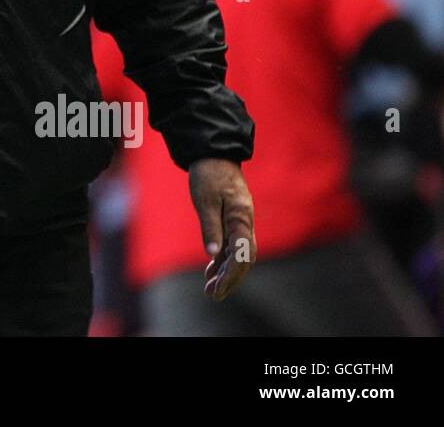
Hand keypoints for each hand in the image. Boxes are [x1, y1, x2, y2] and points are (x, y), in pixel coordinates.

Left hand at [189, 158, 255, 300]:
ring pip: (238, 254)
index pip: (242, 254)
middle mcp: (245, 222)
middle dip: (230, 280)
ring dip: (225, 272)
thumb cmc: (208, 174)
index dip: (231, 274)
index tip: (218, 288)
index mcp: (241, 218)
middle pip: (244, 259)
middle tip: (213, 296)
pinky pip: (232, 245)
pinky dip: (222, 259)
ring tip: (210, 290)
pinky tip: (211, 271)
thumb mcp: (204, 199)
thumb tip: (212, 254)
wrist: (213, 152)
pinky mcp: (233, 219)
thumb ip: (210, 226)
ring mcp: (241, 222)